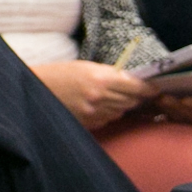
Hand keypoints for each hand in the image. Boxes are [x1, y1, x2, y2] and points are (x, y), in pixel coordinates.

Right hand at [30, 58, 148, 128]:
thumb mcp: (86, 67)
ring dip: (122, 106)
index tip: (155, 88)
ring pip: (120, 112)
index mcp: (100, 79)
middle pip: (131, 101)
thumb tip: (131, 81)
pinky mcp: (88, 124)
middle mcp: (99, 98)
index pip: (135, 86)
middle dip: (136, 97)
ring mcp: (93, 113)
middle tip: (138, 92)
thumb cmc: (60, 74)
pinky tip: (99, 106)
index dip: (148, 88)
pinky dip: (108, 114)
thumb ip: (110, 74)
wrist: (36, 89)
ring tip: (113, 97)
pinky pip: (107, 120)